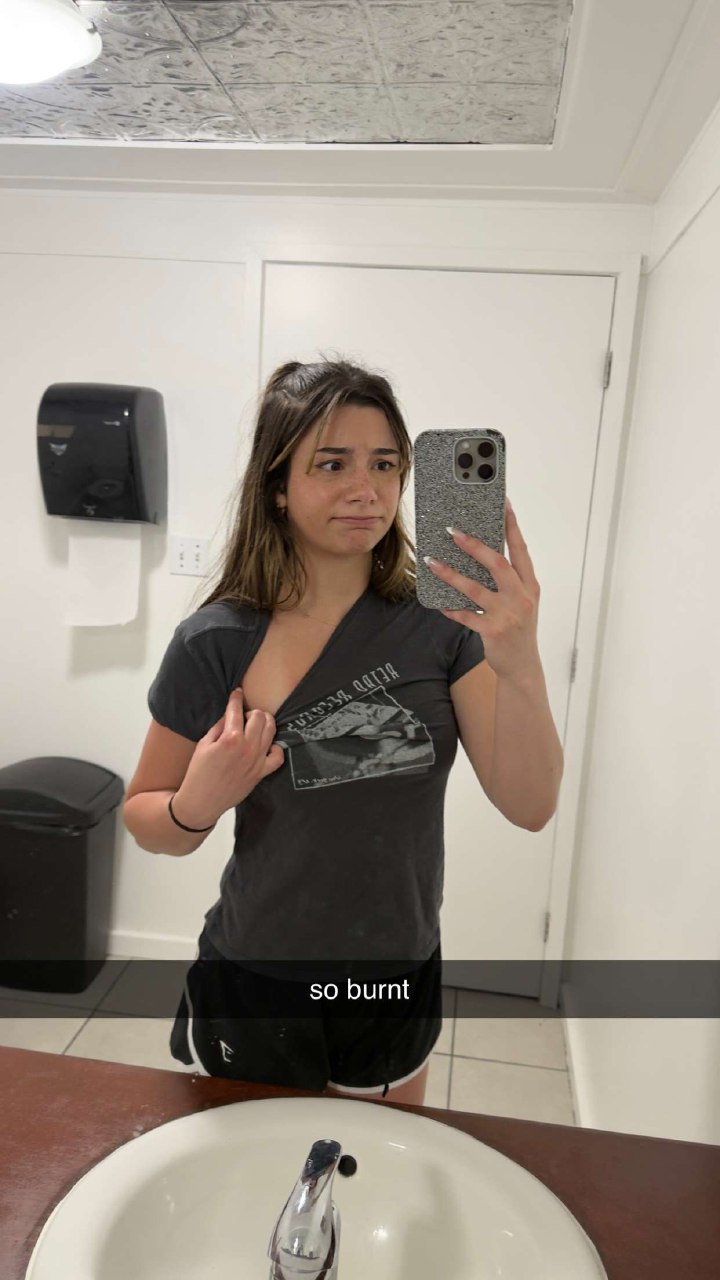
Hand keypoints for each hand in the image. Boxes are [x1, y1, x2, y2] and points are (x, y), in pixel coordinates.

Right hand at [172, 688, 284, 826]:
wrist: (202, 801)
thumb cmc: (198, 773)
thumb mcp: (203, 745)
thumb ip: (219, 727)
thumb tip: (230, 716)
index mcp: (230, 738)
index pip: (236, 710)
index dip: (236, 698)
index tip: (237, 692)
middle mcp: (247, 747)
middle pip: (260, 717)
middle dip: (252, 711)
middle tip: (244, 716)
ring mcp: (257, 760)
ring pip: (271, 730)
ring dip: (265, 723)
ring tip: (255, 725)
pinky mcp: (261, 773)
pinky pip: (278, 756)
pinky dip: (275, 748)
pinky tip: (266, 745)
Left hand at [424, 497, 541, 683]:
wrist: (523, 667)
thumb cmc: (518, 628)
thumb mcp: (521, 601)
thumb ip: (508, 580)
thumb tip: (479, 553)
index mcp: (530, 585)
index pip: (520, 549)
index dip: (512, 526)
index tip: (503, 503)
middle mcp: (522, 597)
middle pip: (498, 564)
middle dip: (474, 546)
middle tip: (452, 531)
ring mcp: (508, 615)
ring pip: (475, 589)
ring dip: (451, 574)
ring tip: (432, 562)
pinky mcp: (493, 631)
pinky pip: (465, 616)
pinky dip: (450, 607)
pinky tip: (438, 600)